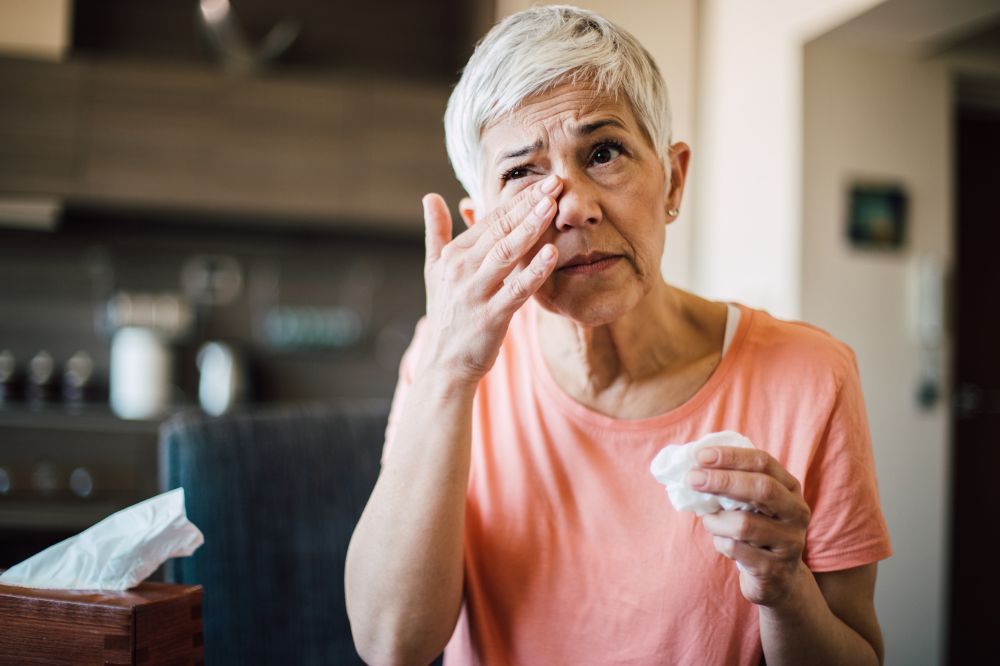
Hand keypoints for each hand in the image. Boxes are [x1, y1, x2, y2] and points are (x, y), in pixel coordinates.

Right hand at [419, 175, 562, 383]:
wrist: (445, 364)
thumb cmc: (447, 315)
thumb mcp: (434, 270)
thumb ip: (436, 232)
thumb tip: (429, 196)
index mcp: (454, 255)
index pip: (490, 220)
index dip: (518, 199)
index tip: (543, 181)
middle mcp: (462, 269)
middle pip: (501, 230)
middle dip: (529, 204)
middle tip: (556, 182)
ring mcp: (476, 292)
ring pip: (507, 253)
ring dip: (530, 228)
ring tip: (552, 206)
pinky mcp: (491, 316)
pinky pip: (516, 289)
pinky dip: (534, 271)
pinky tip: (552, 254)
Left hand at [687, 446, 811, 606]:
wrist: (779, 579)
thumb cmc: (756, 530)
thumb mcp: (752, 503)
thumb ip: (733, 484)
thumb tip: (694, 466)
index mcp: (789, 488)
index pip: (763, 463)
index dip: (732, 456)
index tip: (701, 455)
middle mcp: (796, 512)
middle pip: (761, 489)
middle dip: (723, 481)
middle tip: (692, 478)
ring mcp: (789, 542)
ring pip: (743, 524)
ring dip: (715, 520)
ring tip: (709, 521)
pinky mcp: (774, 568)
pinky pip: (735, 550)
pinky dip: (719, 543)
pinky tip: (722, 542)